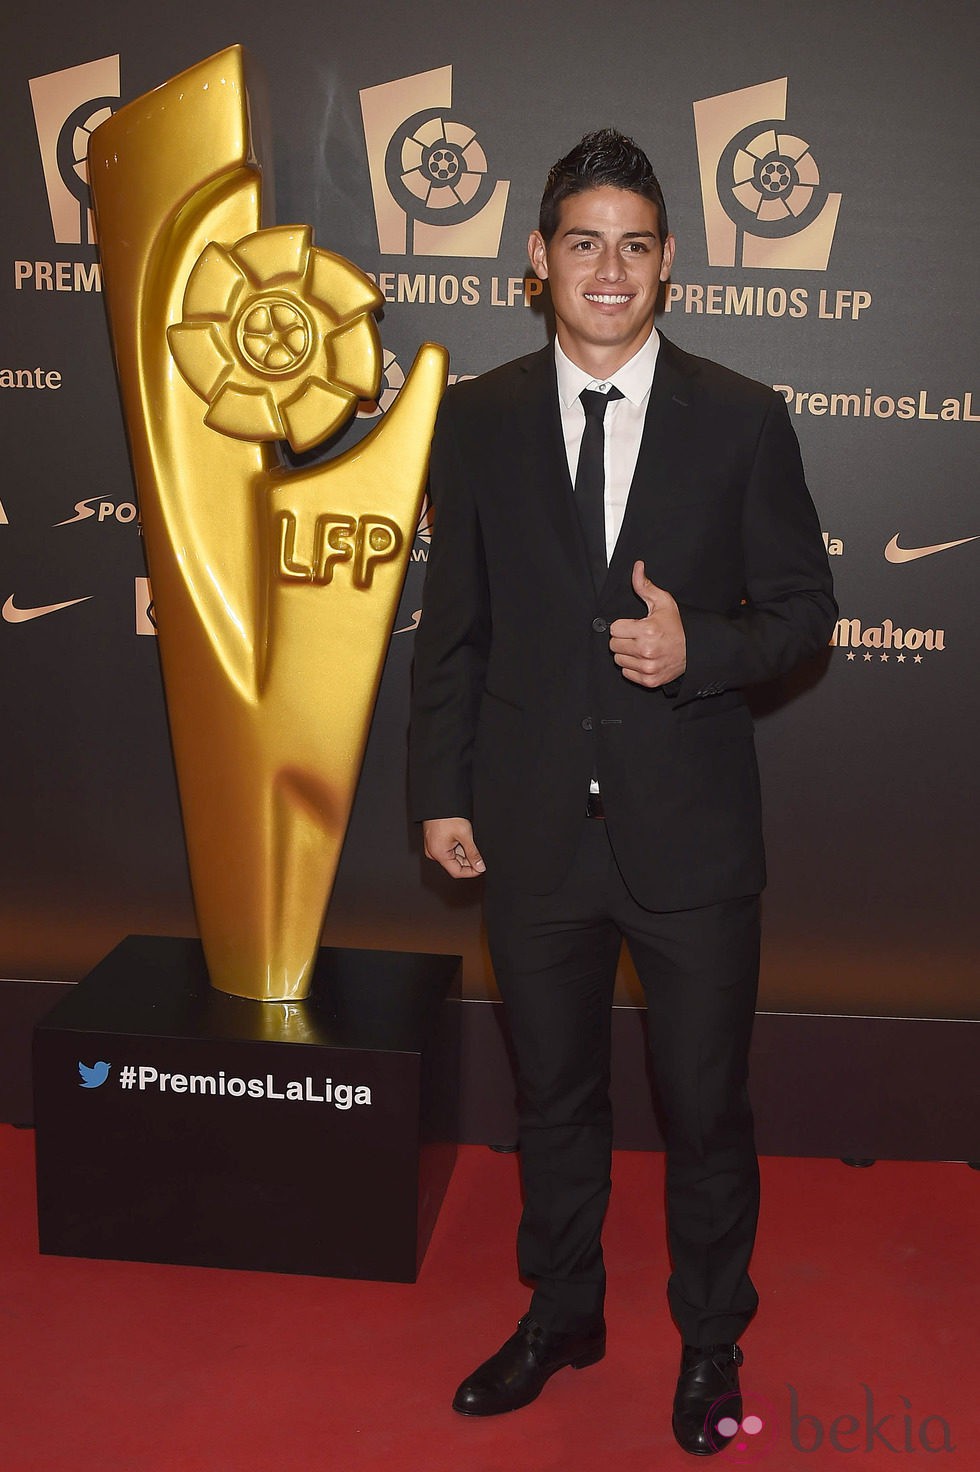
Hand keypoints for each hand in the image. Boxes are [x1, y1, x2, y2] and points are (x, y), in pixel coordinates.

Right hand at [422, 817, 485, 878]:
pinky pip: (447, 849)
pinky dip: (457, 847)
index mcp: (439, 854)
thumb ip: (473, 854)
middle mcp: (433, 852)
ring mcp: (433, 847)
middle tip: (478, 854)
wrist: (439, 801)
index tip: (481, 868)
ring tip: (467, 840)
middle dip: (468, 861)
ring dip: (463, 853)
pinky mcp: (434, 841)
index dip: (471, 872)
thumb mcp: (465, 835)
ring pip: (452, 857)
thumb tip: (480, 866)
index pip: (457, 872)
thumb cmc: (448, 815)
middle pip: (454, 865)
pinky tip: (462, 838)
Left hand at [608, 560, 686, 686]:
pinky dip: (633, 668)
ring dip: (627, 654)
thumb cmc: (678, 626)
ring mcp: (648, 668)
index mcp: (647, 631)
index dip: (624, 626)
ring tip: (643, 648)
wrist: (696, 650)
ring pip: (619, 660)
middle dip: (624, 639)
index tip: (635, 626)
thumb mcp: (663, 602)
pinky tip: (645, 659)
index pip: (614, 629)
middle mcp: (646, 651)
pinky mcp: (649, 680)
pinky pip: (627, 674)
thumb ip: (645, 585)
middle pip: (614, 645)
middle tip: (638, 637)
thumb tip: (637, 567)